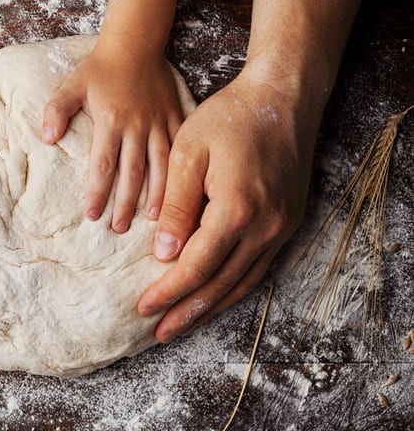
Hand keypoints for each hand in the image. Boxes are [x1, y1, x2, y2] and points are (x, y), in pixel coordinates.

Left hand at [42, 45, 182, 232]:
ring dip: (157, 195)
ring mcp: (159, 123)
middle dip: (125, 203)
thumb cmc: (100, 69)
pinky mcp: (176, 118)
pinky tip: (182, 193)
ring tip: (154, 222)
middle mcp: (137, 126)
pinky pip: (181, 149)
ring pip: (160, 166)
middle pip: (131, 172)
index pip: (103, 165)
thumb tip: (47, 138)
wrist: (135, 44)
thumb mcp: (72, 84)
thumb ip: (56, 110)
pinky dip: (182, 172)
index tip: (92, 215)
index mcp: (110, 121)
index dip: (98, 192)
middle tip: (118, 228)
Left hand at [137, 69, 322, 341]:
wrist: (283, 97)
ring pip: (242, 282)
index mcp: (236, 210)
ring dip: (210, 307)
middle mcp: (265, 227)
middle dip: (187, 312)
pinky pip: (258, 268)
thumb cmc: (230, 118)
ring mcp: (281, 228)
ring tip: (182, 325)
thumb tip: (163, 254)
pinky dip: (233, 288)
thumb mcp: (188, 154)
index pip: (195, 267)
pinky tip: (215, 298)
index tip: (142, 308)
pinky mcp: (287, 223)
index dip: (168, 291)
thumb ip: (176, 206)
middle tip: (159, 333)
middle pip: (220, 284)